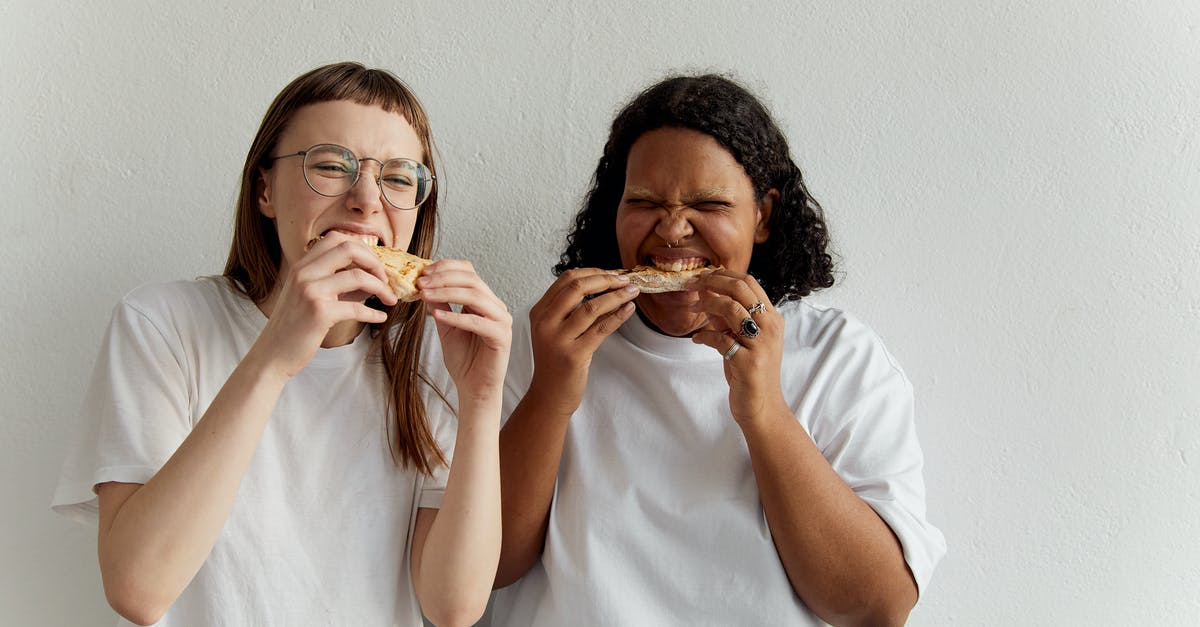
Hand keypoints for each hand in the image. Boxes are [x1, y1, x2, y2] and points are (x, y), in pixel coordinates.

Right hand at [254, 232, 397, 377]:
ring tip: (389, 299)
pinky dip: (374, 313)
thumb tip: (373, 279)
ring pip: (358, 276)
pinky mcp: (319, 313)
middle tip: (385, 278)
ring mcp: (311, 291)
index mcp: (301, 266)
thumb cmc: (294, 326)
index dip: (361, 248)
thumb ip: (339, 285)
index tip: (374, 265)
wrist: (272, 354)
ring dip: (381, 287)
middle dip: (374, 261)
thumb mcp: (311, 297)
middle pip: (349, 248)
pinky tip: (380, 317)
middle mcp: (304, 273)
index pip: (336, 239)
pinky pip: (357, 307)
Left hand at [417, 260, 511, 400]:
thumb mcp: (445, 325)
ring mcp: (502, 321)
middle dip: (443, 278)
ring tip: (425, 294)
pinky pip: (478, 322)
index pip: (469, 272)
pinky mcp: (501, 337)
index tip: (423, 273)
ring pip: (476, 296)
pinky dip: (456, 316)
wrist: (474, 388)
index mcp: (485, 301)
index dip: (446, 268)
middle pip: (472, 280)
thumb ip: (440, 304)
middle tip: (421, 282)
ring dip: (447, 292)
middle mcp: (496, 307)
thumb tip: (424, 283)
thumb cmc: (463, 359)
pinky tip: (437, 315)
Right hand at [526, 269, 638, 414]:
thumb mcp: (556, 330)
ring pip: (592, 307)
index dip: (593, 272)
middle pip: (577, 287)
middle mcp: (545, 323)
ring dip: (617, 295)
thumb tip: (605, 285)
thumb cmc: (556, 361)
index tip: (612, 273)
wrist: (549, 395)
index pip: (566, 279)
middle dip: (606, 279)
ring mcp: (558, 339)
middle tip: (625, 280)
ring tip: (632, 292)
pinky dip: (618, 315)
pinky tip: (629, 309)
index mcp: (539, 312)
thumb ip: (572, 309)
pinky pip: (601, 328)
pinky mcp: (574, 355)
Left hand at [688, 270, 786, 424]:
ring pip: (730, 309)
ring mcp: (761, 344)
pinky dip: (704, 336)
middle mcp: (770, 327)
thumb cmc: (750, 372)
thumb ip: (728, 318)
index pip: (750, 282)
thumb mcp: (742, 340)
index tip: (703, 276)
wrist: (762, 408)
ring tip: (692, 308)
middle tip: (693, 284)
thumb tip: (705, 294)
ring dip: (706, 304)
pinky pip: (720, 339)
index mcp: (772, 318)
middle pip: (740, 288)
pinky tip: (697, 339)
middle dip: (713, 282)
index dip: (724, 274)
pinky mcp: (748, 362)